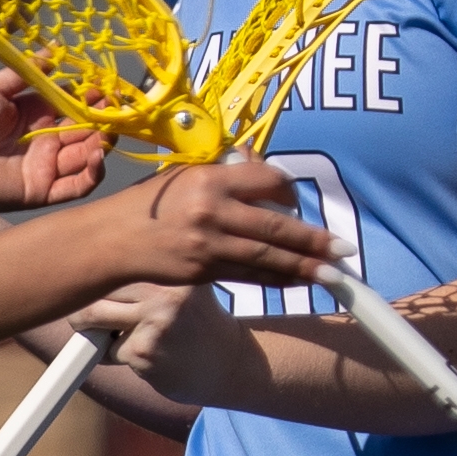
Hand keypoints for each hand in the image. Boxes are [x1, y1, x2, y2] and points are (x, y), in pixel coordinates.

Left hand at [0, 71, 107, 210]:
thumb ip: (26, 72)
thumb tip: (55, 50)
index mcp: (33, 114)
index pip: (72, 104)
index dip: (89, 96)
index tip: (104, 85)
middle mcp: (43, 140)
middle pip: (84, 130)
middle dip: (101, 118)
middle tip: (113, 107)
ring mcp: (44, 166)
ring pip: (85, 156)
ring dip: (101, 142)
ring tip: (107, 128)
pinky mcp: (41, 190)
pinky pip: (76, 186)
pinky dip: (92, 173)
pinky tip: (97, 154)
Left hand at [71, 280, 240, 400]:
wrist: (230, 362)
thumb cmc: (195, 318)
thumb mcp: (180, 281)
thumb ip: (141, 270)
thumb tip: (76, 270)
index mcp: (172, 264)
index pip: (110, 258)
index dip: (92, 272)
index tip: (81, 278)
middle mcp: (164, 288)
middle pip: (94, 287)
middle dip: (85, 304)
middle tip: (94, 315)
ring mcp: (155, 320)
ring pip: (91, 318)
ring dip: (93, 331)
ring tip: (118, 333)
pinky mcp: (145, 351)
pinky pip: (106, 350)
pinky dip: (115, 356)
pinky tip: (147, 354)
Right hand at [100, 162, 334, 290]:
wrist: (112, 239)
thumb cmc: (150, 204)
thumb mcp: (186, 177)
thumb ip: (227, 176)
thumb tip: (266, 175)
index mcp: (210, 178)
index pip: (267, 180)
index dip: (289, 192)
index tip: (297, 202)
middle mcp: (212, 209)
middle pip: (276, 226)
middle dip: (314, 240)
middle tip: (344, 249)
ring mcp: (208, 243)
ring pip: (267, 257)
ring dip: (305, 267)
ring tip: (334, 273)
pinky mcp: (203, 270)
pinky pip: (249, 276)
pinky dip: (277, 278)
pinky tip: (298, 280)